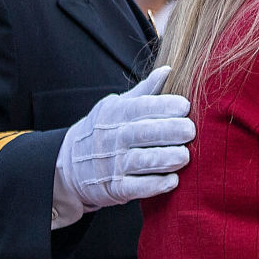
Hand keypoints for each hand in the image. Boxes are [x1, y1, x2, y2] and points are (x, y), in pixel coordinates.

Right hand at [52, 66, 195, 221]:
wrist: (67, 166)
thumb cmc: (103, 130)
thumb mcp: (116, 106)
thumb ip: (144, 91)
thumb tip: (168, 70)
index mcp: (116, 115)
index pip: (141, 107)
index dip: (164, 105)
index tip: (185, 106)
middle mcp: (112, 138)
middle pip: (144, 133)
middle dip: (171, 131)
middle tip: (191, 131)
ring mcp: (112, 164)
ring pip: (142, 160)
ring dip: (166, 158)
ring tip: (184, 156)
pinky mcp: (115, 188)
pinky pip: (137, 187)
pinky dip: (155, 185)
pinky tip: (173, 180)